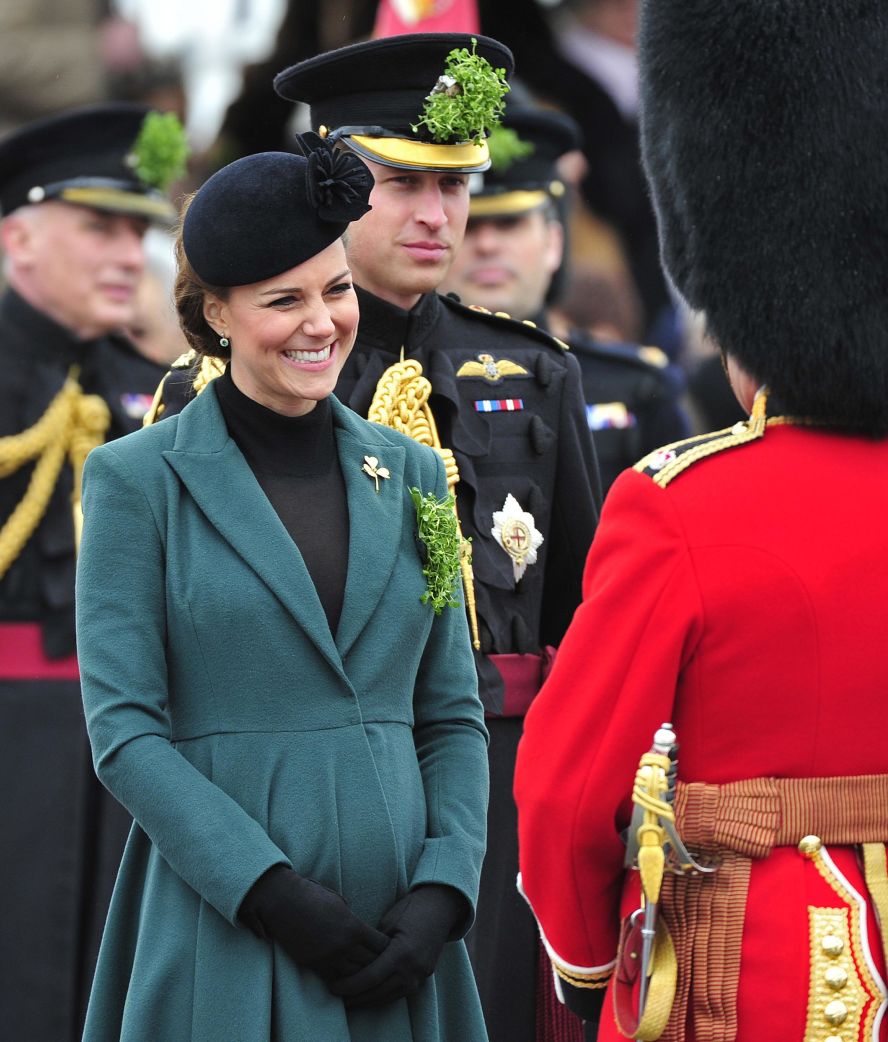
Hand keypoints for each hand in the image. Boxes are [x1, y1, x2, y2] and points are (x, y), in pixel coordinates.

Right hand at [238, 865, 388, 980]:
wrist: (282, 901)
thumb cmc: (311, 894)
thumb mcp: (339, 902)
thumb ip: (351, 918)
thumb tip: (358, 929)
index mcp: (353, 926)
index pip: (380, 945)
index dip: (388, 948)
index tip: (392, 949)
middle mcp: (343, 945)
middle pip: (370, 963)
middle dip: (379, 964)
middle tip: (385, 966)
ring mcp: (327, 957)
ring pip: (353, 975)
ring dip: (361, 975)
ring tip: (369, 977)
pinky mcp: (312, 964)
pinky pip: (333, 978)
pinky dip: (343, 980)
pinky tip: (348, 980)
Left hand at [329, 885, 466, 1007]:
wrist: (441, 907)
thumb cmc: (411, 908)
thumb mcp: (388, 922)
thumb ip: (373, 944)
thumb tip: (353, 957)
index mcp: (402, 953)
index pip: (370, 977)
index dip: (350, 985)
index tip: (333, 987)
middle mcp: (413, 969)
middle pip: (378, 992)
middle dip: (355, 997)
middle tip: (337, 995)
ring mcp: (421, 975)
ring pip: (389, 997)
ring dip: (369, 1000)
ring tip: (350, 999)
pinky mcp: (424, 976)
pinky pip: (401, 993)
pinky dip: (384, 996)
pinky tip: (371, 995)